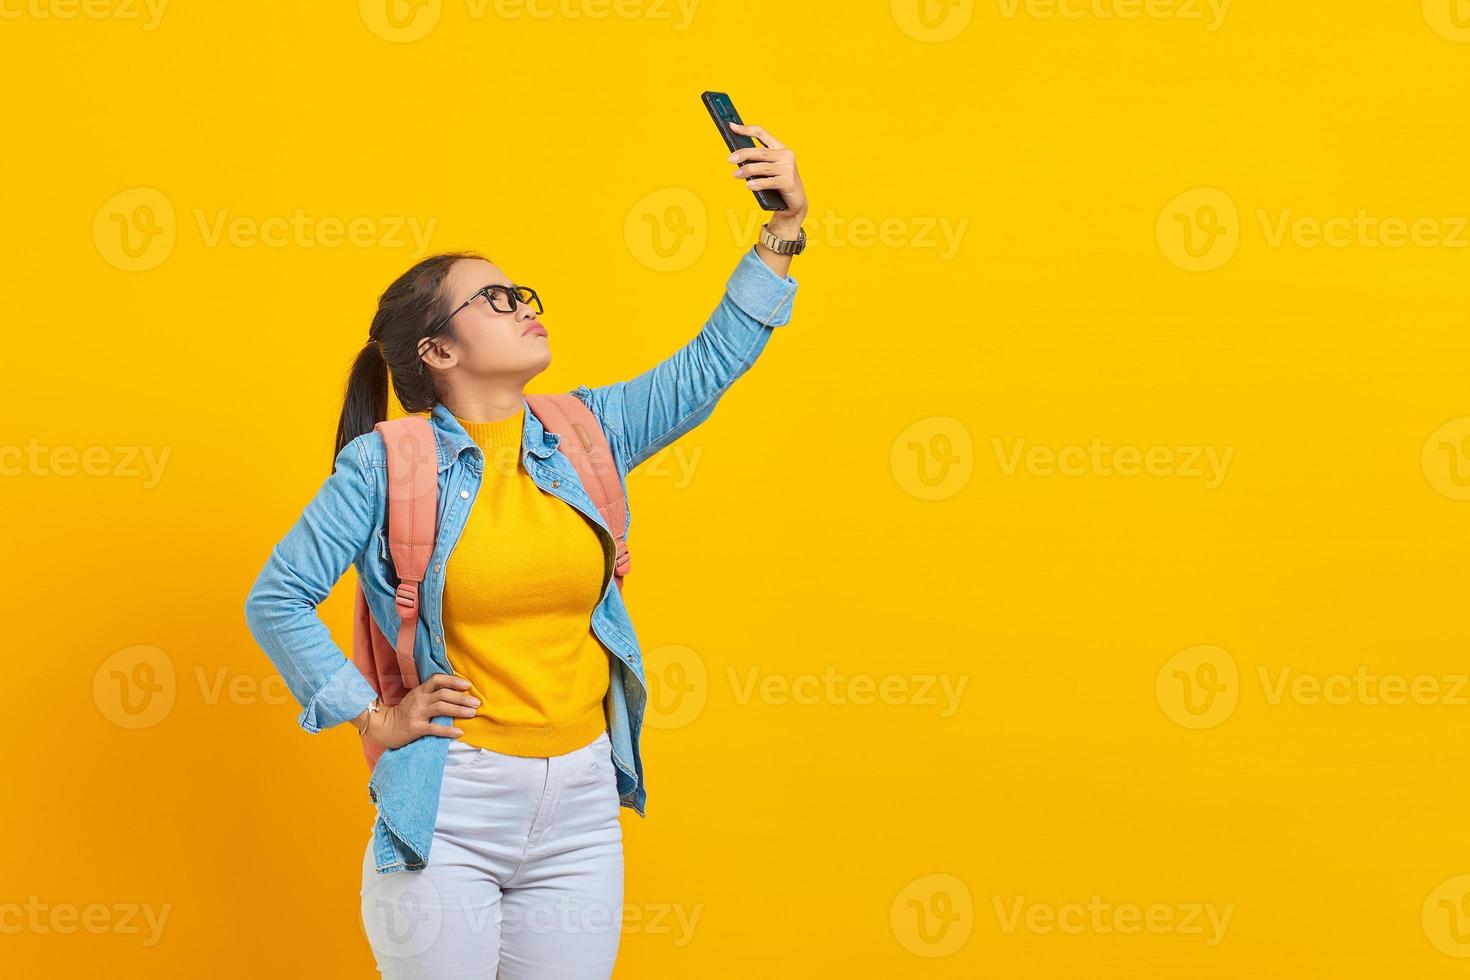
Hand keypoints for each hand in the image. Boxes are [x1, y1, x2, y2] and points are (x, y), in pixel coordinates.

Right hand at [364, 673, 478, 749]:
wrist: (383, 727)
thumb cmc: (403, 713)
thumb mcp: (416, 699)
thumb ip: (431, 695)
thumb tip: (455, 693)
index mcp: (420, 691)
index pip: (437, 680)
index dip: (453, 681)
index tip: (467, 685)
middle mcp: (419, 700)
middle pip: (444, 694)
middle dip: (462, 698)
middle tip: (476, 703)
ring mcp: (417, 714)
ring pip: (441, 708)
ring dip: (459, 710)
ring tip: (472, 714)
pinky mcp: (415, 728)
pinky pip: (434, 728)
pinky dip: (448, 730)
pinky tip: (459, 732)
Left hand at [728, 122, 807, 232]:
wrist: (795, 202)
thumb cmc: (778, 183)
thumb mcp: (768, 168)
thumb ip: (757, 160)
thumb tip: (736, 157)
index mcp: (780, 148)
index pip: (762, 133)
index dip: (746, 129)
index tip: (731, 126)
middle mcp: (786, 155)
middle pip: (761, 151)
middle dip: (744, 154)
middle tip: (730, 159)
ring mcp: (789, 169)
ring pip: (763, 167)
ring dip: (747, 171)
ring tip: (735, 175)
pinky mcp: (789, 182)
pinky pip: (769, 182)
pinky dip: (757, 183)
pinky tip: (748, 185)